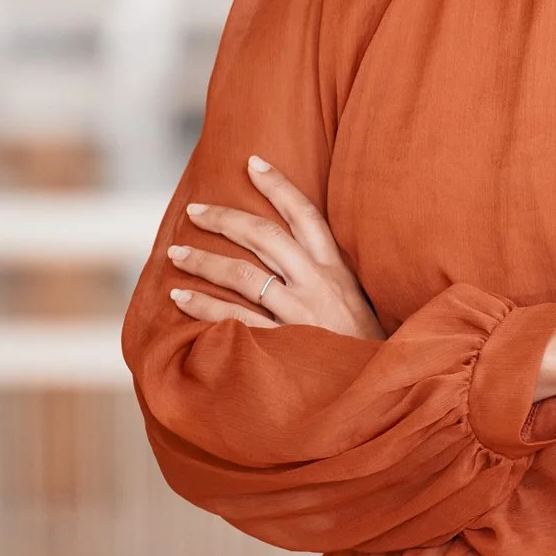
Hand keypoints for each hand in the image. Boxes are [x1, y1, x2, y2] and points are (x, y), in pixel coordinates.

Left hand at [166, 154, 387, 341]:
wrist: (380, 393)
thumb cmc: (366, 351)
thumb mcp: (358, 305)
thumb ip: (329, 281)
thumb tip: (292, 258)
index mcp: (338, 271)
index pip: (306, 215)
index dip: (279, 185)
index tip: (252, 162)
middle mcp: (319, 284)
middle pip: (265, 236)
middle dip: (225, 218)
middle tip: (195, 210)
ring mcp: (300, 314)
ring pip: (243, 273)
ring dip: (204, 260)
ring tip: (175, 254)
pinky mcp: (284, 345)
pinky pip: (234, 319)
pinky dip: (203, 307)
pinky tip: (181, 299)